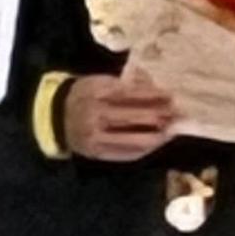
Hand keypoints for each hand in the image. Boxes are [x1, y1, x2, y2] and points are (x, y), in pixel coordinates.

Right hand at [63, 73, 178, 163]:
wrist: (55, 116)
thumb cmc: (86, 94)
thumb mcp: (101, 81)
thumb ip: (127, 84)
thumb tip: (158, 87)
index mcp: (95, 92)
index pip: (131, 94)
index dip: (154, 96)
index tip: (173, 96)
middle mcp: (94, 115)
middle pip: (133, 117)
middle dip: (160, 116)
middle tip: (179, 114)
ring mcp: (94, 137)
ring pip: (133, 139)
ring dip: (157, 136)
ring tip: (173, 129)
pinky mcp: (96, 153)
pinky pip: (126, 153)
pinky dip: (145, 149)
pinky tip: (157, 142)